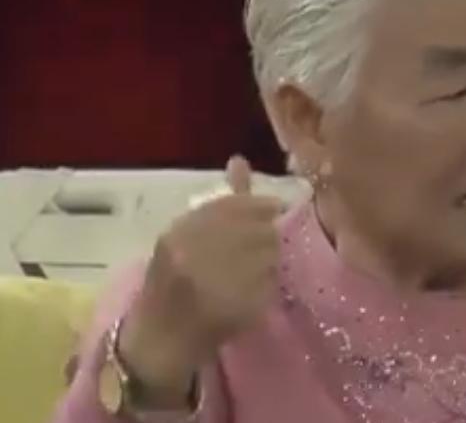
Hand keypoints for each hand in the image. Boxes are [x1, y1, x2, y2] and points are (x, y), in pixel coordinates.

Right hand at [118, 155, 283, 406]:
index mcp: (179, 235)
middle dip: (267, 234)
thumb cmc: (170, 281)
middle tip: (262, 244)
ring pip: (270, 256)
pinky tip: (253, 290)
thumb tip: (241, 160)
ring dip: (270, 260)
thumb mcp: (185, 236)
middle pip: (259, 231)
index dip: (258, 205)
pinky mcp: (240, 310)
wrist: (160, 338)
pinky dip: (268, 285)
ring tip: (253, 269)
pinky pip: (272, 285)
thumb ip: (219, 202)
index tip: (272, 208)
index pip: (234, 207)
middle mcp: (197, 257)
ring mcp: (219, 286)